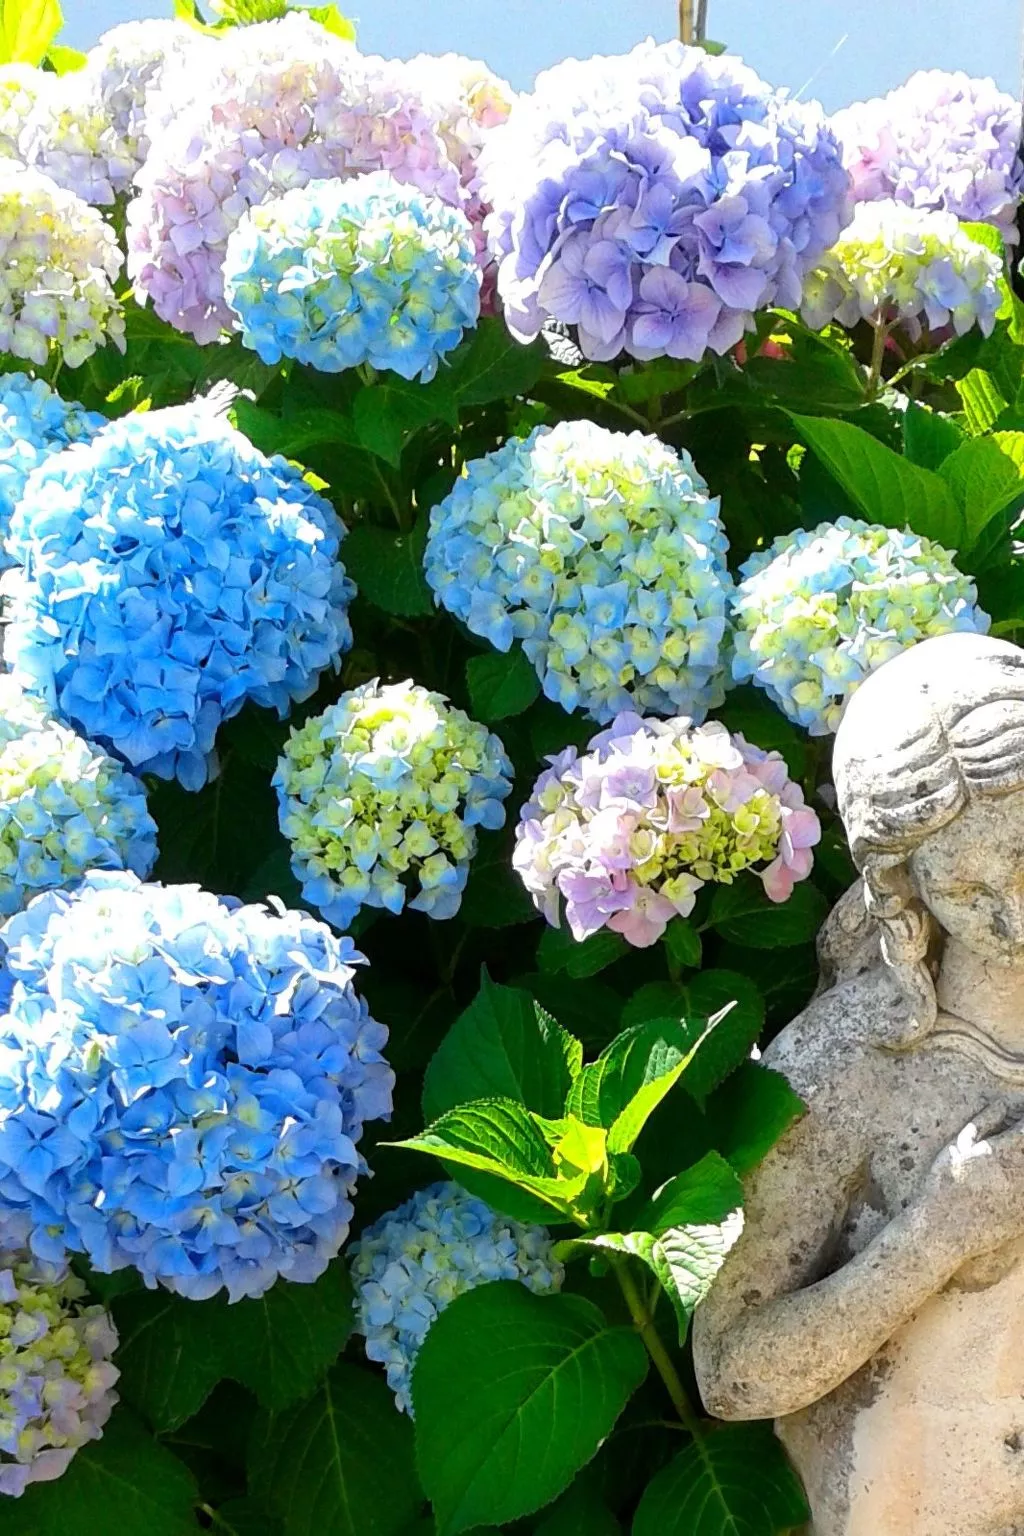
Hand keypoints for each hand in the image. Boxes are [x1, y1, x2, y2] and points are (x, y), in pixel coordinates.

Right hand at [919, 1103, 1023, 1259]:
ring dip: (1022, 1158)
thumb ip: (983, 1122)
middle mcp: (1022, 1171)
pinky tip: (1005, 1183)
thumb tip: (1002, 1105)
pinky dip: (1021, 1182)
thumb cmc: (945, 1184)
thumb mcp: (958, 1146)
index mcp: (1005, 1150)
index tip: (1018, 1120)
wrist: (944, 1230)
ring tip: (1007, 1160)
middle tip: (1012, 1139)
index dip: (1023, 1117)